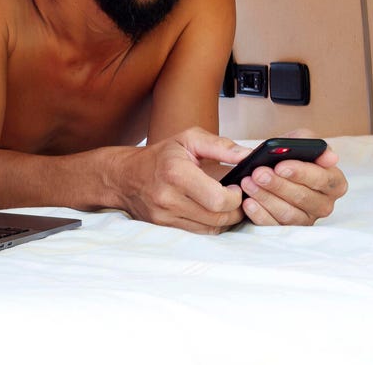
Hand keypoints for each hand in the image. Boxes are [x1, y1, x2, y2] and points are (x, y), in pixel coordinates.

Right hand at [116, 127, 251, 233]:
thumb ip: (220, 145)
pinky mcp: (164, 227)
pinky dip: (211, 224)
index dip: (236, 196)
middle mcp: (168, 198)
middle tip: (237, 196)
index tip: (237, 187)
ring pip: (210, 228)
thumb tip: (247, 156)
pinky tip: (212, 211)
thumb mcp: (188, 139)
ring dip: (225, 218)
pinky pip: (199, 232)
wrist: (124, 176)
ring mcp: (164, 216)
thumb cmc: (160, 156)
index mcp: (176, 173)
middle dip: (236, 209)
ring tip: (226, 203)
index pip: (218, 199)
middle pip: (218, 217)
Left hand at [238, 149, 347, 225]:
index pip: (323, 179)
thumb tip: (330, 157)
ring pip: (288, 213)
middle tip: (258, 173)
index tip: (280, 166)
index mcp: (333, 182)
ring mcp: (305, 220)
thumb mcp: (295, 141)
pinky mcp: (286, 230)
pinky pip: (274, 226)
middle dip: (278, 184)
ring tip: (247, 183)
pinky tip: (248, 202)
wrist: (265, 170)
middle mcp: (323, 204)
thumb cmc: (285, 155)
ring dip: (265, 197)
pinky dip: (259, 214)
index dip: (302, 172)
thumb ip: (311, 142)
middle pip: (303, 197)